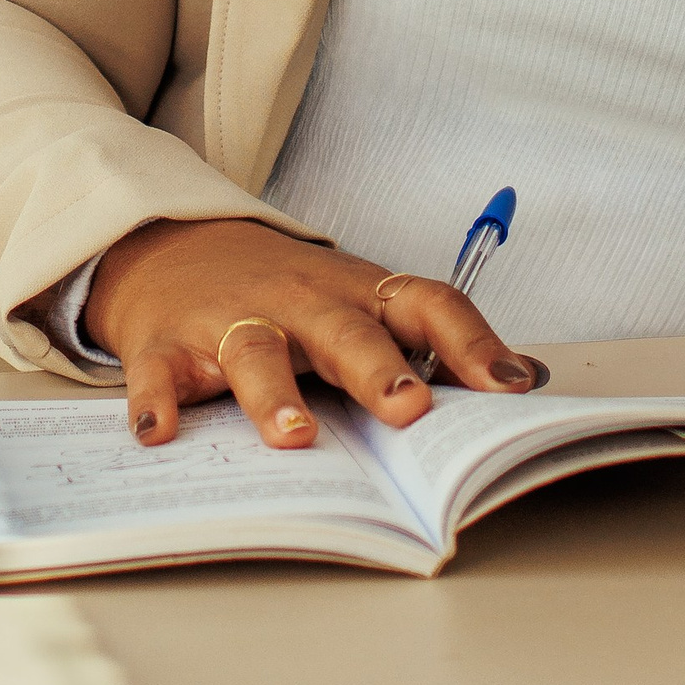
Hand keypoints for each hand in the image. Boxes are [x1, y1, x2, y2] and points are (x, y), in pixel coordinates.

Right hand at [82, 217, 542, 450]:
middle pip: (344, 330)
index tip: (509, 387)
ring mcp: (231, 319)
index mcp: (360, 294)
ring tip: (294, 437)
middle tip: (407, 408)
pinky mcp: (169, 343)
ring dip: (274, 394)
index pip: (427, 304)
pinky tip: (159, 434)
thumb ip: (429, 345)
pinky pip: (160, 373)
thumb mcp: (361, 305)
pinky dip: (156, 402)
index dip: (471, 344)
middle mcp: (301, 302)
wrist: (178, 247)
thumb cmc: (292, 296)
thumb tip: (528, 383)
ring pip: (254, 351)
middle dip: (377, 369)